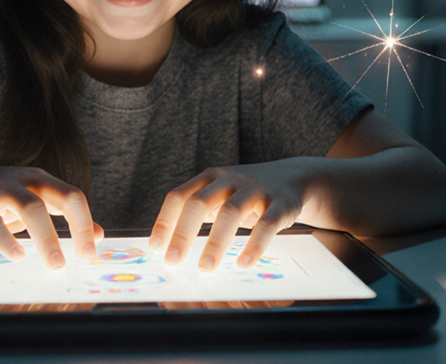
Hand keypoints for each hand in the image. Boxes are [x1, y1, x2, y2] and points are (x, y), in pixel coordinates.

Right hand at [0, 162, 102, 268]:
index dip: (85, 224)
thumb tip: (100, 235)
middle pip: (50, 200)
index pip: (72, 197)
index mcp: (39, 180)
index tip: (92, 253)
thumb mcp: (36, 199)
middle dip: (68, 230)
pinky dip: (6, 239)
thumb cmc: (2, 197)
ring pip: (27, 207)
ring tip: (55, 263)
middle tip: (78, 260)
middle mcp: (20, 181)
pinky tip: (17, 255)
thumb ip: (65, 214)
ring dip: (44, 237)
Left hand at [149, 161, 304, 271]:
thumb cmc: (244, 193)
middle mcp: (229, 180)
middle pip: (200, 202)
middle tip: (172, 260)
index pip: (179, 196)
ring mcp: (255, 189)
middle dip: (183, 232)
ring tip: (205, 268)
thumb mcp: (218, 194)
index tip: (155, 247)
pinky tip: (243, 263)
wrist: (290, 177)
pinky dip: (253, 245)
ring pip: (230, 212)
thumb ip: (197, 212)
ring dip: (215, 242)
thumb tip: (169, 247)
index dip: (165, 221)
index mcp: (209, 178)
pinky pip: (266, 224)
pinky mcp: (279, 203)